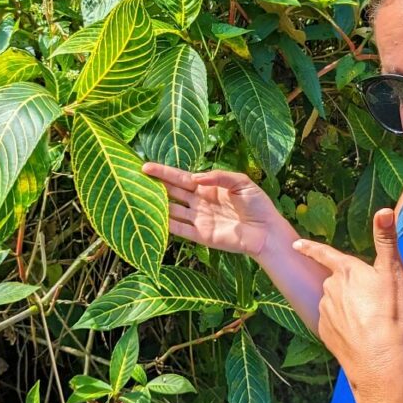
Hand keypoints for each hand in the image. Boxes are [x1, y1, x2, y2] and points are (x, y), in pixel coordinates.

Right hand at [141, 162, 281, 258]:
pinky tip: (152, 218)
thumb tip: (195, 177)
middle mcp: (200, 202)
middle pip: (172, 192)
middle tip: (134, 179)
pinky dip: (166, 225)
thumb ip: (219, 176)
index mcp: (209, 187)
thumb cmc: (258, 204)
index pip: (181, 178)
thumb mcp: (241, 182)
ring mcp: (199, 219)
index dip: (164, 172)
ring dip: (157, 204)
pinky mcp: (202, 235)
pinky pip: (180, 229)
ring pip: (172, 210)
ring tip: (137, 197)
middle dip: (155, 185)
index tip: (145, 166)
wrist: (267, 230)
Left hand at [292, 207, 402, 391]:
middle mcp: (330, 288)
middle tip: (372, 300)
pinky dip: (345, 325)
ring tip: (370, 318)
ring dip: (348, 306)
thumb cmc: (389, 313)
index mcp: (346, 271)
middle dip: (349, 286)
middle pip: (336, 280)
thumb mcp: (393, 272)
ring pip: (335, 302)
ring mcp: (325, 311)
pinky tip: (360, 333)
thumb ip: (386, 240)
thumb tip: (384, 210)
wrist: (378, 358)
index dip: (310, 247)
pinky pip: (334, 323)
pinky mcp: (325, 331)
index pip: (324, 253)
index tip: (296, 244)